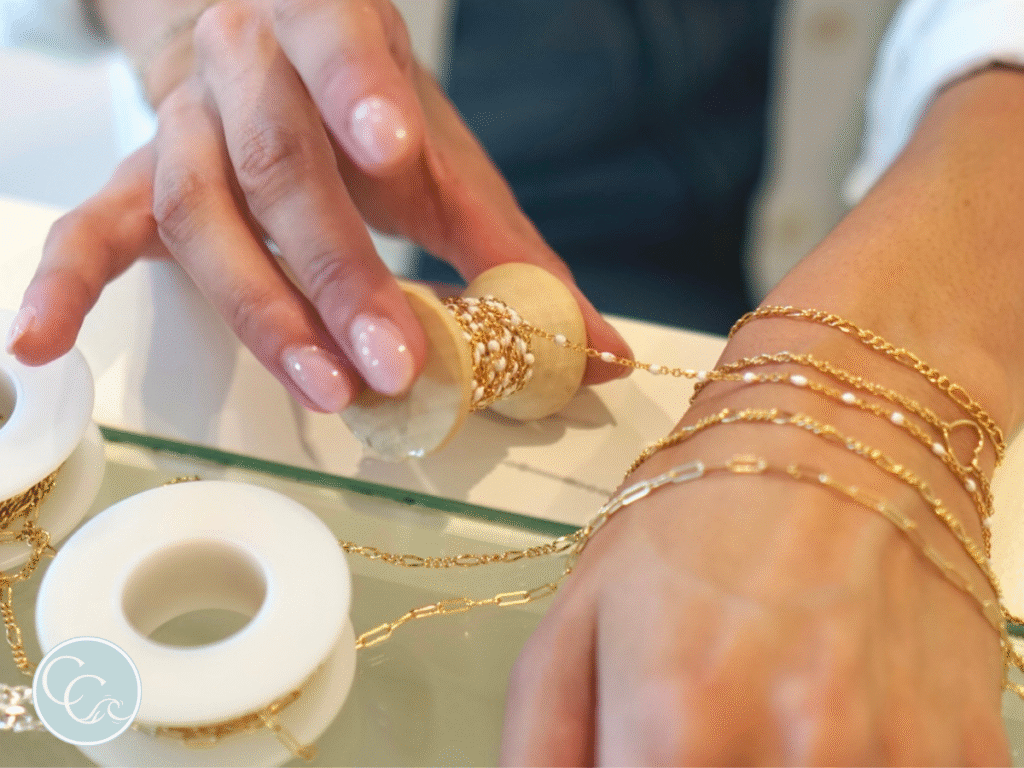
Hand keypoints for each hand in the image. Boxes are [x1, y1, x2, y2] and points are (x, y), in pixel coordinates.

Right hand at [7, 0, 629, 412]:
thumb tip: (600, 353)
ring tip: (320, 388)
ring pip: (204, 214)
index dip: (359, 95)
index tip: (392, 148)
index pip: (341, 49)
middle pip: (278, 167)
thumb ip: (516, 252)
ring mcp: (182, 130)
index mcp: (330, 34)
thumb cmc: (365, 116)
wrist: (265, 52)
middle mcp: (242, 73)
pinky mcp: (138, 183)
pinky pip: (92, 229)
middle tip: (389, 361)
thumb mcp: (447, 163)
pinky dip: (67, 281)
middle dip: (336, 271)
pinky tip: (39, 341)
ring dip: (262, 308)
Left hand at [501, 383, 1009, 764]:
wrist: (848, 436)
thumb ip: (540, 745)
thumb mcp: (580, 613)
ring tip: (759, 724)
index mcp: (676, 725)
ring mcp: (894, 760)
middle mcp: (793, 755)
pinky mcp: (968, 757)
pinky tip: (833, 725)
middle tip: (696, 745)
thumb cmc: (701, 515)